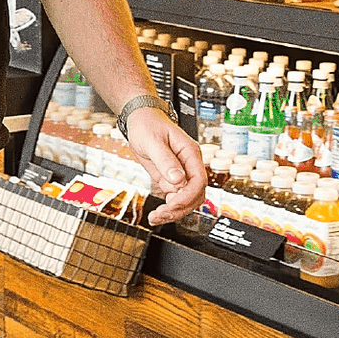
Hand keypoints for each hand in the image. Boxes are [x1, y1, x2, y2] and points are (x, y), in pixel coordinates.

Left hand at [124, 108, 206, 225]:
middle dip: (180, 208)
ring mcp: (181, 173)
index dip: (187, 196)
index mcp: (190, 153)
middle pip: (195, 195)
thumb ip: (165, 160)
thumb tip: (178, 180)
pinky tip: (157, 213)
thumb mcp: (153, 141)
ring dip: (174, 212)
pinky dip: (168, 208)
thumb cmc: (147, 125)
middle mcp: (189, 165)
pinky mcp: (171, 178)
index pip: (198, 181)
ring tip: (155, 218)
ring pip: (187, 200)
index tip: (171, 205)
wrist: (140, 120)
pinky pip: (175, 198)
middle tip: (160, 215)